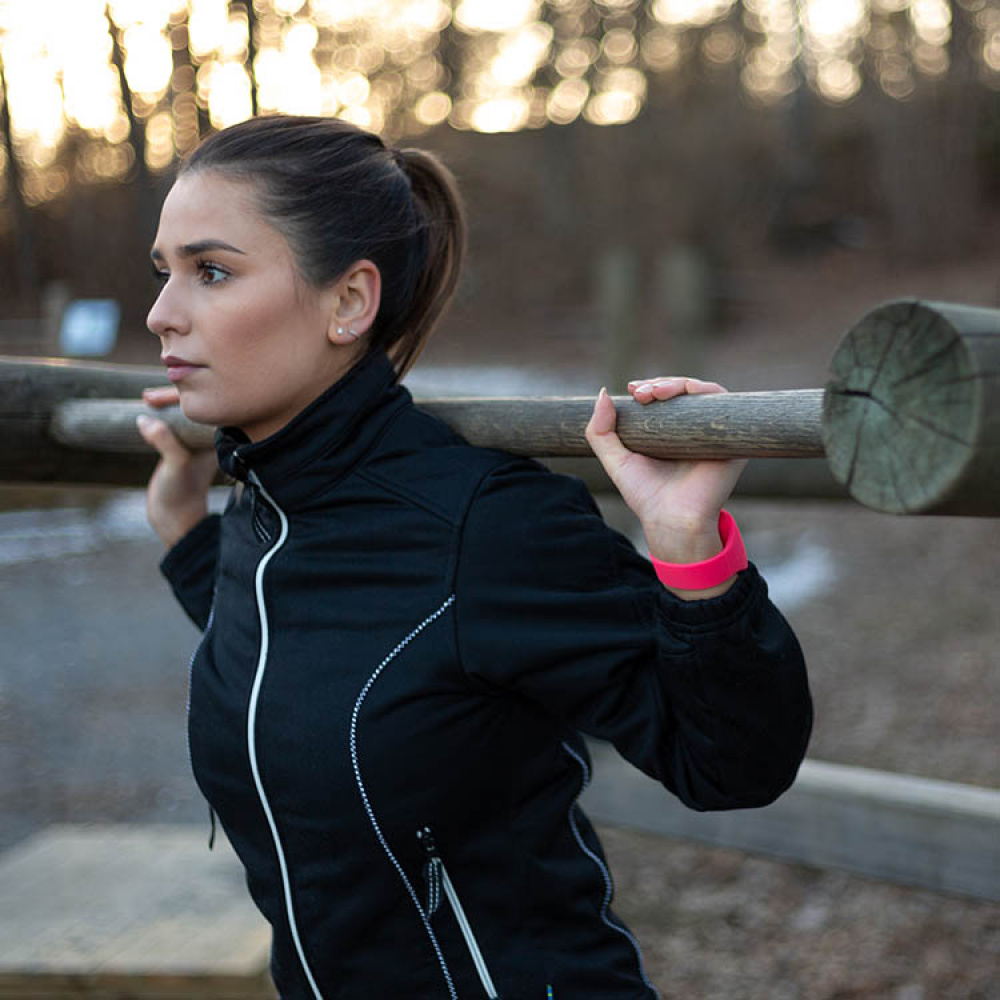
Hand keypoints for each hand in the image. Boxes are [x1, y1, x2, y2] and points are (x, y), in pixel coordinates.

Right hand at [137, 385, 216, 549]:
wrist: (174, 516)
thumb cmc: (181, 493)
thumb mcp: (176, 466)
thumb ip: (166, 442)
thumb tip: (145, 420)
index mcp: (221, 437)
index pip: (210, 404)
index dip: (185, 395)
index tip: (159, 396)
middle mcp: (213, 436)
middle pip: (199, 403)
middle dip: (174, 396)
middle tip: (148, 397)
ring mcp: (199, 439)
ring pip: (186, 410)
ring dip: (166, 402)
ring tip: (147, 399)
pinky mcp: (184, 443)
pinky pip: (175, 420)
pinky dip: (162, 411)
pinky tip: (147, 407)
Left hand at [585, 377, 746, 579]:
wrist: (671, 520)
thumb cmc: (646, 495)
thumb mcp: (616, 460)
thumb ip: (601, 431)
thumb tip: (603, 393)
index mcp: (672, 433)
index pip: (665, 398)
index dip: (650, 386)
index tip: (632, 390)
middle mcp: (694, 430)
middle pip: (683, 392)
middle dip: (660, 384)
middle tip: (641, 393)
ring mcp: (713, 433)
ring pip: (702, 393)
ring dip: (679, 383)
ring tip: (655, 392)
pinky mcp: (731, 439)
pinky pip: (725, 403)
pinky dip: (705, 391)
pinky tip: (686, 393)